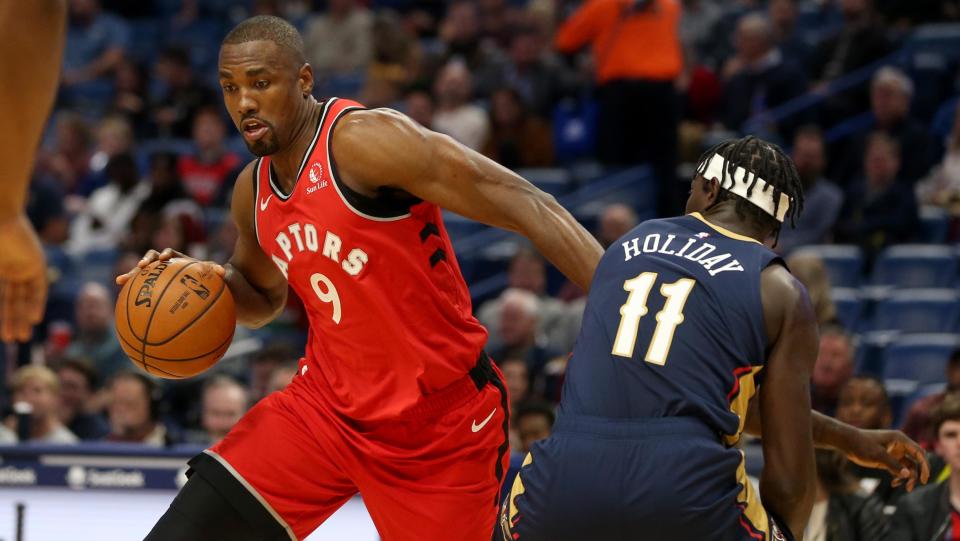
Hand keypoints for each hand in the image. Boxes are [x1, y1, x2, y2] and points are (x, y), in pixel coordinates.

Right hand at [0, 214, 47, 341]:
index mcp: (1, 268)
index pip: (4, 297)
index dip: (4, 314)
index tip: (2, 333)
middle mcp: (14, 269)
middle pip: (15, 301)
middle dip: (14, 320)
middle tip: (14, 340)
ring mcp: (25, 266)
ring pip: (26, 298)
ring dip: (25, 316)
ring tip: (23, 336)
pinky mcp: (36, 263)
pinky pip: (38, 287)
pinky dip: (36, 302)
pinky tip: (35, 318)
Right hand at [116, 248, 224, 285]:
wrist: (202, 287)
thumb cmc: (208, 281)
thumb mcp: (213, 276)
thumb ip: (215, 272)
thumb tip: (224, 272)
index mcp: (180, 261)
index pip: (171, 253)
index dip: (167, 254)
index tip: (165, 258)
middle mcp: (166, 266)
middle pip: (152, 259)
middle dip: (145, 261)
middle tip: (141, 266)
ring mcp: (157, 276)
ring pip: (142, 273)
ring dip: (131, 275)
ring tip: (120, 281)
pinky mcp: (152, 286)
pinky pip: (140, 290)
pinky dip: (131, 294)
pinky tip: (122, 303)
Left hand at [842, 428, 930, 491]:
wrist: (847, 442)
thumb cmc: (862, 445)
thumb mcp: (878, 455)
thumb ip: (893, 465)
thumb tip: (908, 475)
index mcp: (900, 439)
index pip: (919, 452)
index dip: (925, 465)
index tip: (925, 478)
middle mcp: (899, 445)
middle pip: (916, 461)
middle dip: (917, 473)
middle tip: (912, 486)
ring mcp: (894, 452)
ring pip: (908, 467)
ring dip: (907, 477)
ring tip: (904, 487)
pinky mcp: (887, 459)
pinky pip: (899, 469)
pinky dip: (899, 476)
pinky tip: (894, 483)